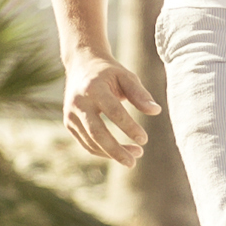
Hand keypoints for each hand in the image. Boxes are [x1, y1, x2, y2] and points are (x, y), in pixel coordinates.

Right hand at [62, 47, 160, 165]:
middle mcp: (78, 102)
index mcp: (93, 88)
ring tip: (133, 157)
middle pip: (97, 133)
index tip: (144, 140)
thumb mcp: (126, 77)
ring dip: (112, 153)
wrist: (81, 64)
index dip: (129, 127)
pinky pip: (86, 143)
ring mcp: (70, 114)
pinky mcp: (69, 123)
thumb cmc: (108, 72)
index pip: (113, 112)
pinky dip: (102, 151)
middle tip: (134, 161)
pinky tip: (119, 152)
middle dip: (116, 150)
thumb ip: (140, 94)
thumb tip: (156, 111)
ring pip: (91, 142)